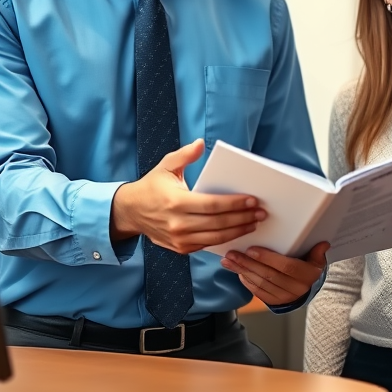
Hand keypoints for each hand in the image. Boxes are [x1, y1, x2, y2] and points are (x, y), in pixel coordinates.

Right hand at [110, 139, 264, 253]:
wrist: (130, 212)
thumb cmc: (152, 186)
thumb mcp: (166, 166)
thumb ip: (185, 155)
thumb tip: (200, 143)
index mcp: (176, 202)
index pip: (212, 205)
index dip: (235, 204)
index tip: (253, 200)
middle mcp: (178, 224)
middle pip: (218, 223)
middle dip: (243, 218)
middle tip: (261, 213)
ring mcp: (179, 239)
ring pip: (215, 238)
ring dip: (238, 231)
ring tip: (254, 223)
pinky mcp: (181, 248)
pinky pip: (208, 245)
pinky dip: (225, 240)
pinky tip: (238, 232)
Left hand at [220, 241, 329, 305]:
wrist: (307, 290)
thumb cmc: (309, 269)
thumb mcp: (316, 260)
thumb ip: (317, 252)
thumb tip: (323, 244)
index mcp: (307, 275)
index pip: (286, 267)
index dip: (268, 259)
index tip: (252, 250)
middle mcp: (296, 288)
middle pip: (269, 275)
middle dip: (248, 264)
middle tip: (233, 253)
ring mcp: (284, 297)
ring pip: (260, 283)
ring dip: (242, 271)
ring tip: (229, 260)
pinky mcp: (274, 302)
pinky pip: (258, 292)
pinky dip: (246, 281)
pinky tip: (237, 271)